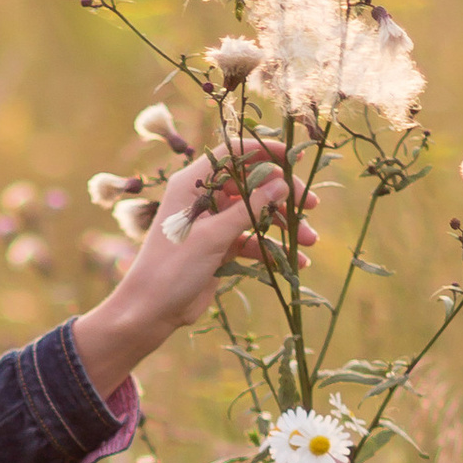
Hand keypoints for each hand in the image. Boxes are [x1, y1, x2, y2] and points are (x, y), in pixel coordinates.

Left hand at [73, 151, 321, 399]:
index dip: (265, 152)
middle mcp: (203, 198)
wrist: (151, 310)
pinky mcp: (219, 246)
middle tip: (311, 205)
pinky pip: (252, 241)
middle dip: (282, 195)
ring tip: (309, 241)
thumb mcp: (213, 236)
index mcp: (193, 184)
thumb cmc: (173, 267)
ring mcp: (212, 223)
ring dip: (283, 225)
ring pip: (255, 214)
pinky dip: (272, 249)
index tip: (295, 160)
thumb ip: (248, 209)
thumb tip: (281, 182)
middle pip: (251, 185)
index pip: (233, 154)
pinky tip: (296, 262)